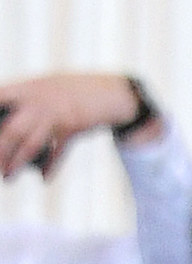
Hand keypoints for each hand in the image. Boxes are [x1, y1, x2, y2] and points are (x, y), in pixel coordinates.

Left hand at [0, 69, 145, 178]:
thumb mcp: (45, 86)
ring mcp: (56, 116)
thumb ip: (24, 98)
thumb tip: (6, 118)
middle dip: (1, 152)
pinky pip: (57, 151)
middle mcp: (38, 101)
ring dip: (17, 163)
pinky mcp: (72, 128)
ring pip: (32, 144)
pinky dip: (50, 166)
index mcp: (27, 88)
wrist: (108, 92)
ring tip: (8, 176)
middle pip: (12, 130)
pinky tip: (44, 177)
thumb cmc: (72, 89)